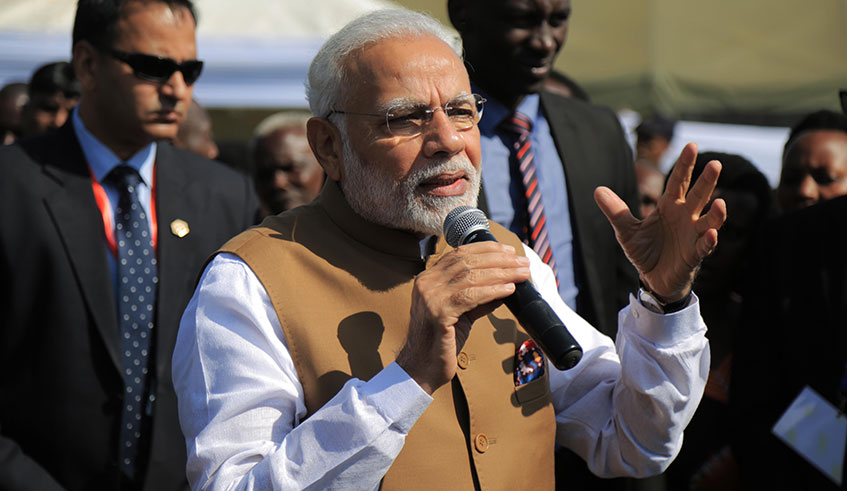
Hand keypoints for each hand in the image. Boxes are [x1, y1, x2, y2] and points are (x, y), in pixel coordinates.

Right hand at [396, 241, 530, 393]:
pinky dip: (492, 291)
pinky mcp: (438, 314)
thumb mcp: (461, 313)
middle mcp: (426, 283)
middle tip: (522, 262)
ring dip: (501, 273)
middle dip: (499, 259)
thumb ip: (478, 298)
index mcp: (428, 279)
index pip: (459, 253)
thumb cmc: (442, 342)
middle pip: (467, 262)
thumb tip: (505, 286)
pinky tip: (509, 290)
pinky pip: (470, 297)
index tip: (508, 251)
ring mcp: (430, 298)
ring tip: (521, 274)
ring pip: (471, 276)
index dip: (486, 249)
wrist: (422, 368)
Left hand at [594, 142, 726, 302]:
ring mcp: (693, 235)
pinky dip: (709, 241)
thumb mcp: (626, 230)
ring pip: (709, 220)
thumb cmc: (645, 250)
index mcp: (669, 206)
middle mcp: (685, 217)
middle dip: (706, 181)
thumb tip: (597, 190)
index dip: (685, 165)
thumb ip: (616, 211)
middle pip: (698, 196)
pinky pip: (704, 246)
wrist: (653, 278)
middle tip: (715, 164)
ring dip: (716, 213)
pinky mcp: (694, 255)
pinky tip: (712, 234)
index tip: (692, 145)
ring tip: (720, 202)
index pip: (678, 181)